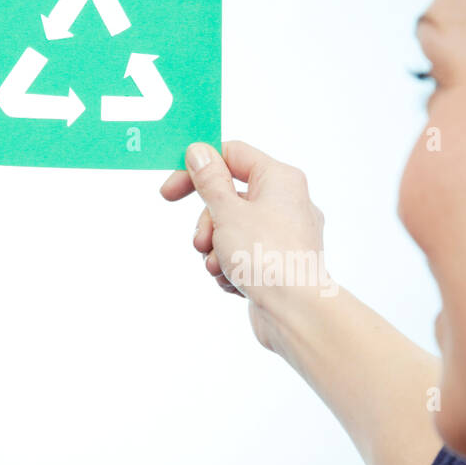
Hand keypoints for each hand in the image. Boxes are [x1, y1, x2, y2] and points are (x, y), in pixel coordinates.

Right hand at [158, 140, 335, 349]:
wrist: (296, 313)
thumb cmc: (267, 257)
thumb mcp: (228, 212)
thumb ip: (209, 180)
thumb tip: (199, 151)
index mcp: (280, 179)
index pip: (232, 154)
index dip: (197, 169)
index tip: (169, 192)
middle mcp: (287, 202)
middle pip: (229, 197)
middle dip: (207, 223)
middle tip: (201, 243)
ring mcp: (284, 235)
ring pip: (232, 230)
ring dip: (216, 250)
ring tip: (221, 267)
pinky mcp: (277, 263)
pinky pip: (243, 255)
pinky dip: (231, 267)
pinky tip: (234, 282)